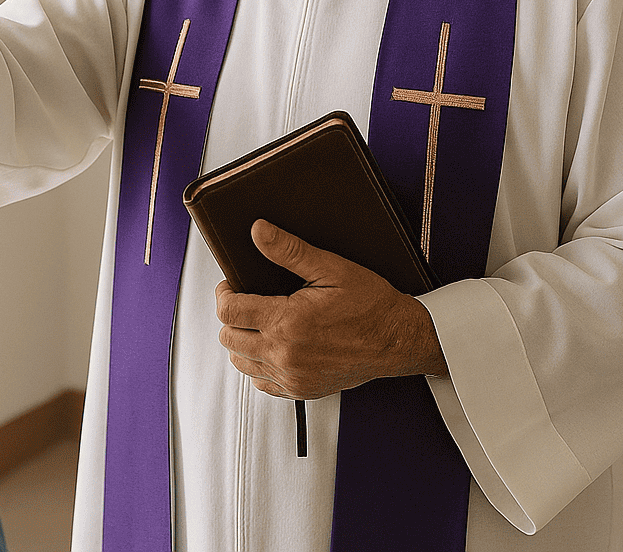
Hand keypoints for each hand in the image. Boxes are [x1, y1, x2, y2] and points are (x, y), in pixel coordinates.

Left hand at [214, 220, 446, 399]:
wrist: (398, 339)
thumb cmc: (370, 304)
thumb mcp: (331, 268)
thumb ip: (289, 250)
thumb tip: (259, 232)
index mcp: (288, 323)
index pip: (229, 311)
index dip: (224, 293)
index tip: (232, 286)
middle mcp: (285, 355)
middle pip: (228, 338)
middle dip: (231, 316)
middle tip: (247, 302)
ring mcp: (292, 377)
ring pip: (240, 362)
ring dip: (242, 342)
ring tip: (259, 323)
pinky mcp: (301, 390)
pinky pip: (261, 383)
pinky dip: (259, 366)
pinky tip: (274, 347)